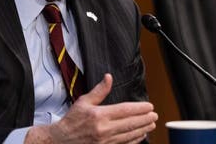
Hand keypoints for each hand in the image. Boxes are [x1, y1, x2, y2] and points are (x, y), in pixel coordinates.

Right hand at [25, 74, 157, 142]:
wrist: (61, 141)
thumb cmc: (71, 121)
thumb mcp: (83, 102)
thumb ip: (99, 91)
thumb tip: (109, 78)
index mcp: (99, 115)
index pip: (125, 110)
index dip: (140, 108)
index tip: (149, 106)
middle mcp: (104, 129)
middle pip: (130, 123)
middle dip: (145, 118)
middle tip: (154, 115)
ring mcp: (105, 141)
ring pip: (129, 135)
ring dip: (142, 129)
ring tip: (151, 124)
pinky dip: (135, 140)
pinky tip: (140, 135)